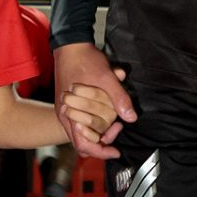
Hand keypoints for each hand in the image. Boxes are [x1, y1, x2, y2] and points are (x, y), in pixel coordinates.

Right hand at [53, 43, 134, 158]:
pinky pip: (82, 120)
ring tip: (115, 119)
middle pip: (84, 142)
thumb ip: (119, 98)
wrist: (70, 45)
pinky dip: (95, 120)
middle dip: (103, 140)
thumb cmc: (85, 60)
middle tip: (118, 127)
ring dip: (100, 129)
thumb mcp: (106, 77)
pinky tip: (107, 108)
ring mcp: (66, 110)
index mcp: (70, 114)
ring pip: (83, 132)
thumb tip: (131, 118)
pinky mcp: (69, 104)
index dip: (101, 152)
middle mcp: (66, 116)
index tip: (116, 150)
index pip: (84, 145)